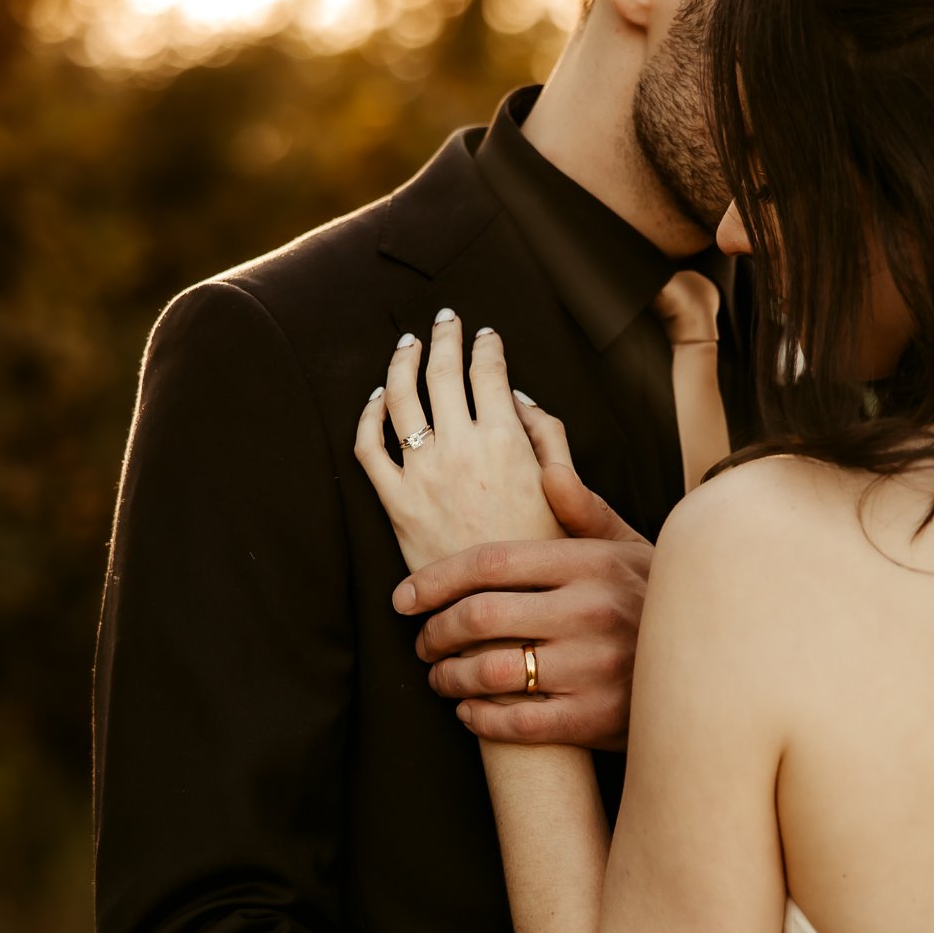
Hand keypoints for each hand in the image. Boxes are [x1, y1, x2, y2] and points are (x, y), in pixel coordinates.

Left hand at [354, 311, 561, 570]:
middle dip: (444, 337)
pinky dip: (368, 415)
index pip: (490, 372)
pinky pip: (369, 448)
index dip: (488, 346)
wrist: (510, 612)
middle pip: (443, 371)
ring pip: (400, 398)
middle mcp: (461, 449)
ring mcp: (423, 475)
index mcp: (508, 441)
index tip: (486, 335)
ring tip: (408, 345)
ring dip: (402, 361)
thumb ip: (546, 436)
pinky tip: (375, 400)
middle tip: (445, 320)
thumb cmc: (546, 554)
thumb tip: (519, 397)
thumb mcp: (564, 488)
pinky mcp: (396, 505)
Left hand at [391, 469, 653, 750]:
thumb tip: (546, 470)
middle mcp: (588, 611)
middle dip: (435, 631)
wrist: (716, 668)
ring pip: (489, 672)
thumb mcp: (631, 548)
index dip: (435, 580)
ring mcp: (591, 668)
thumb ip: (584, 511)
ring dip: (449, 677)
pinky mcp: (593, 719)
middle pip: (478, 617)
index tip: (403, 596)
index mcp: (588, 563)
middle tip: (423, 641)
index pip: (490, 563)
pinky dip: (480, 718)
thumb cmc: (658, 601)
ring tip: (440, 676)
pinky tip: (470, 711)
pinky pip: (515, 723)